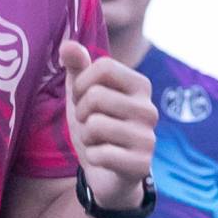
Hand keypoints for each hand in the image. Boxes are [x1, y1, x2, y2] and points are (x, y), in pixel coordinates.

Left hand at [62, 43, 155, 210]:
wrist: (108, 173)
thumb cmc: (97, 126)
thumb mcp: (83, 94)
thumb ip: (78, 67)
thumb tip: (67, 44)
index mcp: (140, 85)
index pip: (102, 66)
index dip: (81, 84)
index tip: (83, 99)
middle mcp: (149, 109)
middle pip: (95, 96)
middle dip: (81, 114)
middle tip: (91, 125)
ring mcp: (148, 137)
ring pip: (95, 125)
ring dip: (86, 137)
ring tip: (97, 142)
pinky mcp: (142, 164)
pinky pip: (100, 153)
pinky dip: (93, 157)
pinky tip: (104, 160)